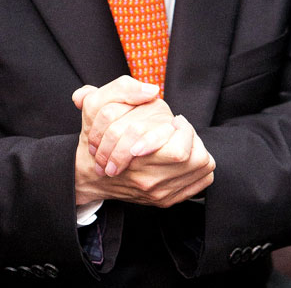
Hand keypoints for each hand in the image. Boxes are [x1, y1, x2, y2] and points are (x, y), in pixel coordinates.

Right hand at [73, 76, 214, 206]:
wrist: (89, 176)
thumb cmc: (95, 139)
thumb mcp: (97, 105)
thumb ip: (122, 89)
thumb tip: (152, 90)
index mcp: (137, 160)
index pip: (180, 152)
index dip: (183, 129)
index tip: (174, 121)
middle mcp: (150, 182)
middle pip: (196, 162)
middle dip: (193, 138)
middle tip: (180, 128)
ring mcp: (159, 194)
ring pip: (201, 172)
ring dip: (198, 151)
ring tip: (182, 139)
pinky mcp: (165, 201)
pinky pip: (198, 185)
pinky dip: (198, 169)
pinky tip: (186, 157)